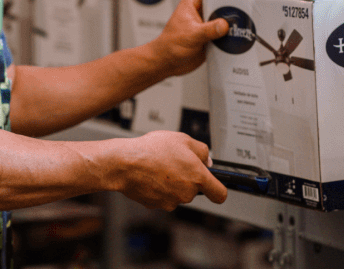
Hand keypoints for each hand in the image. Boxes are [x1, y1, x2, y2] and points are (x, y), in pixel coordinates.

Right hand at [107, 131, 226, 210]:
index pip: (220, 194)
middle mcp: (187, 193)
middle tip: (174, 162)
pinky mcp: (155, 205)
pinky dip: (157, 188)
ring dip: (171, 183)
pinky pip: (161, 196)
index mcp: (198, 177)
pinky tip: (149, 175)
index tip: (216, 186)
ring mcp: (171, 201)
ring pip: (177, 193)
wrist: (124, 163)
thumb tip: (207, 159)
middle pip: (194, 190)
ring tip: (158, 166)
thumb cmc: (151, 150)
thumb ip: (201, 150)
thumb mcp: (182, 139)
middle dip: (187, 178)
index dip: (219, 190)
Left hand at [146, 0, 265, 76]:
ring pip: (229, 6)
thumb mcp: (190, 36)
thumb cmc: (169, 45)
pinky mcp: (215, 31)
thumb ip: (207, 30)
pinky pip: (231, 23)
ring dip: (243, 2)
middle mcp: (203, 7)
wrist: (167, 62)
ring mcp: (210, 19)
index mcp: (193, 1)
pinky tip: (251, 21)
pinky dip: (241, 22)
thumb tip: (225, 24)